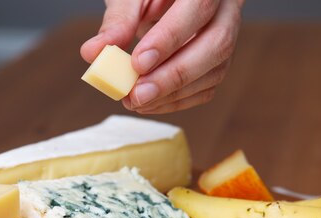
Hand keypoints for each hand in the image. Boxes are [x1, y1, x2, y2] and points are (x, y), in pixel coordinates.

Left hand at [81, 0, 243, 112]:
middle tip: (136, 94)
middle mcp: (226, 9)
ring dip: (172, 94)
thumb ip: (117, 21)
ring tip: (134, 101)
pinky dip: (175, 102)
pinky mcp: (217, 62)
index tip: (138, 63)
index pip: (199, 7)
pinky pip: (205, 88)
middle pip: (217, 44)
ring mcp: (226, 37)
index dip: (170, 38)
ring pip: (215, 71)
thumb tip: (94, 52)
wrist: (159, 1)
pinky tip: (147, 104)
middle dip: (174, 75)